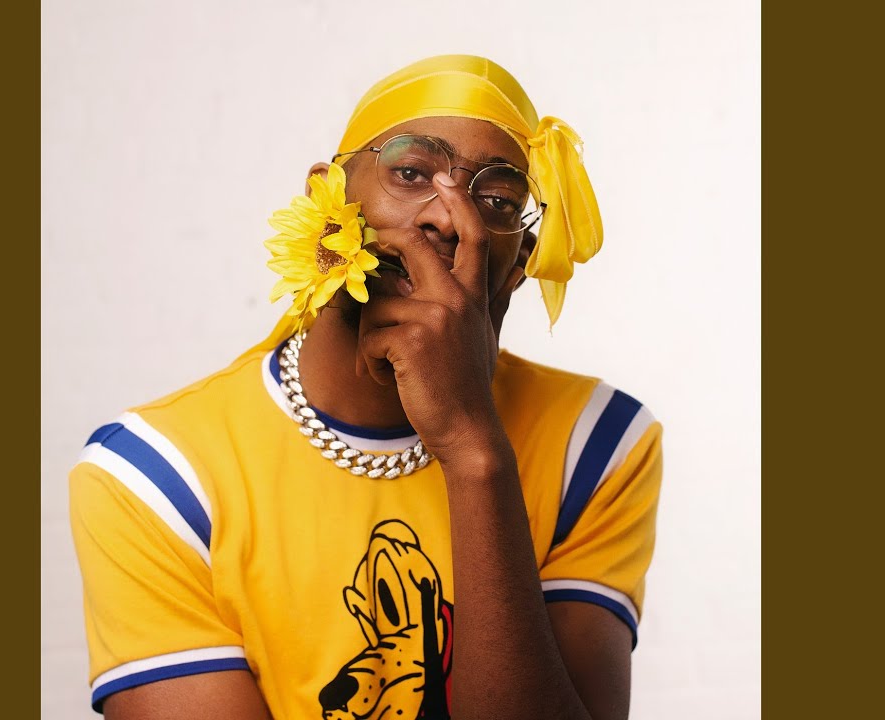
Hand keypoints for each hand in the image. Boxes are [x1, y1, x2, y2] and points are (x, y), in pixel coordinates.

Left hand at [356, 172, 514, 459]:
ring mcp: (433, 317)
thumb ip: (497, 296)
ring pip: (377, 303)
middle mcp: (456, 298)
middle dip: (383, 244)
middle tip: (367, 251)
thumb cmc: (469, 384)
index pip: (472, 237)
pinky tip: (388, 378)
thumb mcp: (488, 333)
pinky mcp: (409, 339)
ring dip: (372, 336)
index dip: (458, 202)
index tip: (444, 177)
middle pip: (411, 245)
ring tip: (389, 363)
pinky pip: (369, 337)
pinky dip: (370, 362)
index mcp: (473, 295)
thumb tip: (516, 266)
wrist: (467, 429)